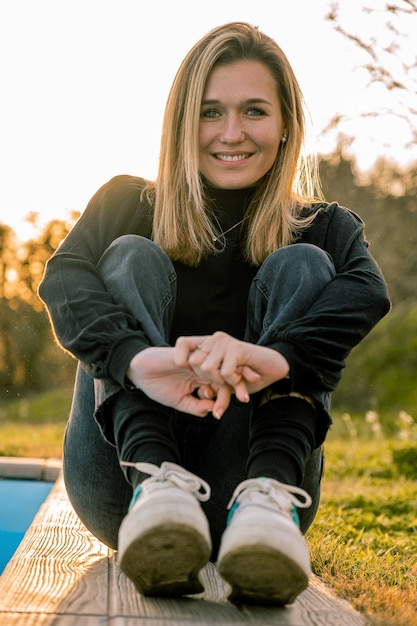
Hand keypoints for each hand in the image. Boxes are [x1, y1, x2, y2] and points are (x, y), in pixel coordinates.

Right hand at [126, 347, 216, 416]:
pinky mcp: (181, 349)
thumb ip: (196, 407)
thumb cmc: (160, 386)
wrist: (140, 372)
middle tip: (214, 403)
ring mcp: (193, 357)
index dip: (226, 399)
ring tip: (202, 389)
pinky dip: (192, 361)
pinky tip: (185, 370)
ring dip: (211, 375)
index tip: (219, 413)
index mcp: (204, 379)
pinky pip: (193, 351)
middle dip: (225, 390)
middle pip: (224, 374)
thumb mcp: (180, 402)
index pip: (224, 387)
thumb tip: (213, 410)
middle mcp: (203, 367)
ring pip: (213, 362)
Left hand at [174, 332, 289, 416]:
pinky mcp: (237, 348)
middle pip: (194, 363)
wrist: (275, 369)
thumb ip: (209, 389)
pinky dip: (233, 382)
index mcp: (208, 344)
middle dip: (207, 380)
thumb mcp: (223, 384)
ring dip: (222, 382)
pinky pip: (225, 372)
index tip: (188, 371)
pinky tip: (242, 379)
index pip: (182, 343)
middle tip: (222, 384)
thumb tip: (201, 396)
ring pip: (207, 368)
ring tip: (235, 381)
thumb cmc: (248, 378)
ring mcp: (226, 342)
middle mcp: (214, 339)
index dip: (180, 359)